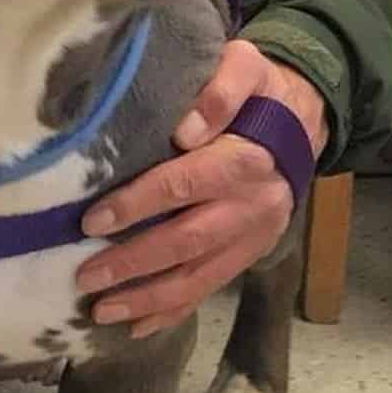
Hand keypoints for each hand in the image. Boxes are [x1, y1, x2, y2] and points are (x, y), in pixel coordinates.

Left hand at [75, 41, 328, 340]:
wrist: (306, 121)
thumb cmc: (260, 92)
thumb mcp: (247, 66)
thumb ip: (221, 88)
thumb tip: (186, 127)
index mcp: (245, 159)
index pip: (183, 185)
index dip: (137, 205)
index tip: (91, 220)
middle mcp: (252, 205)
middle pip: (187, 241)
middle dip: (134, 263)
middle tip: (85, 278)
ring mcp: (253, 236)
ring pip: (198, 276)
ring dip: (149, 298)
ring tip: (101, 310)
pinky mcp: (249, 254)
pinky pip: (211, 288)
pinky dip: (174, 311)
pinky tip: (136, 326)